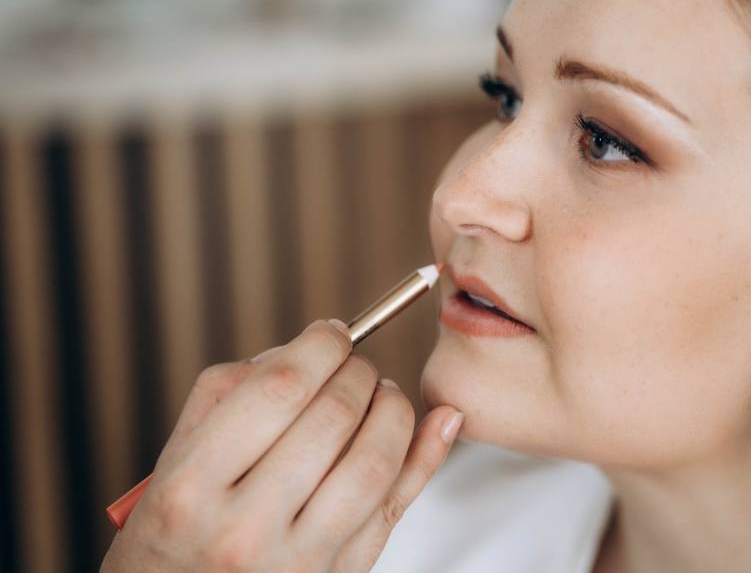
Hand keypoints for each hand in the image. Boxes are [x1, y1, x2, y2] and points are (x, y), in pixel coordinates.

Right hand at [100, 319, 463, 572]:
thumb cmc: (174, 531)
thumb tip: (307, 349)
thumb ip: (230, 392)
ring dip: (393, 408)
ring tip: (382, 393)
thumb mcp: (174, 460)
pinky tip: (440, 419)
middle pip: (333, 417)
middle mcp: (245, 529)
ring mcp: (298, 561)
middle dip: (357, 372)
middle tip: (355, 364)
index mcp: (192, 488)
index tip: (332, 334)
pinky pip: (397, 506)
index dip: (320, 347)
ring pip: (374, 461)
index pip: (279, 389)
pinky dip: (428, 455)